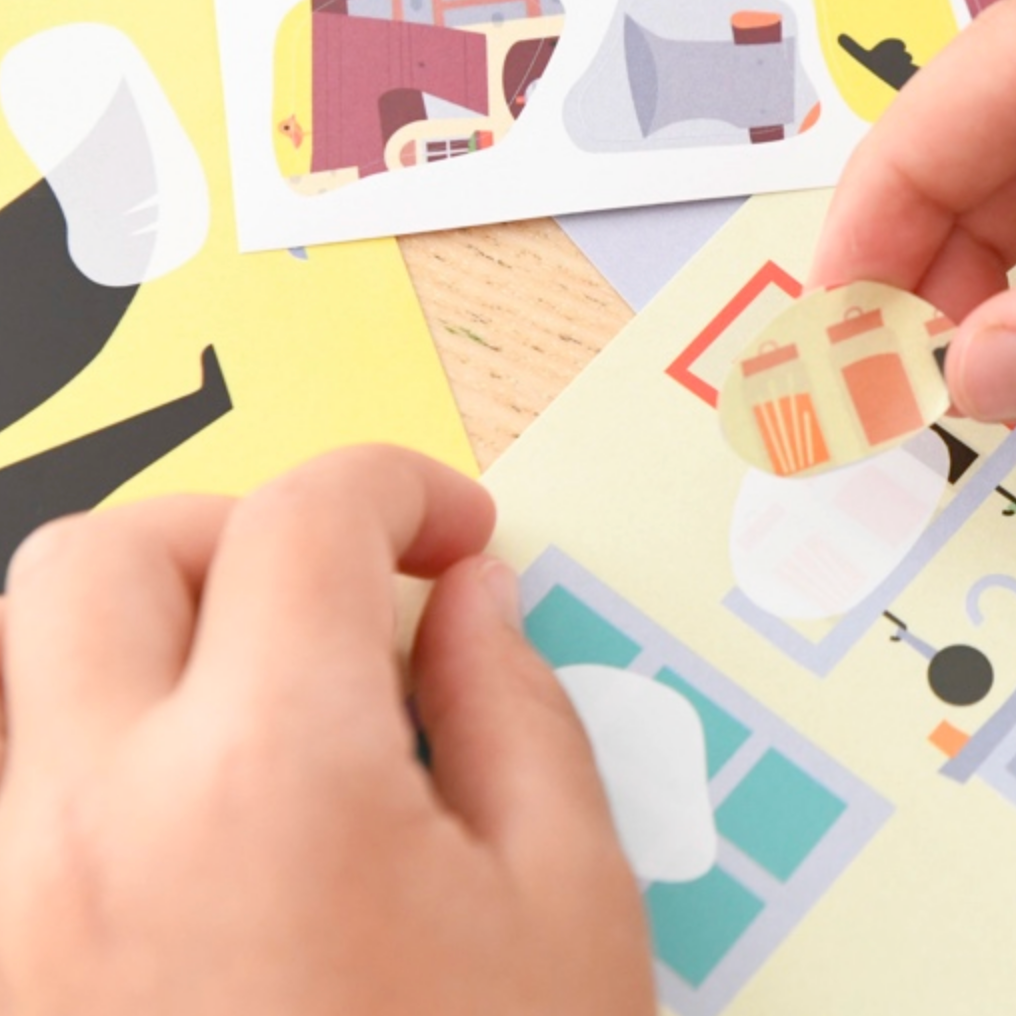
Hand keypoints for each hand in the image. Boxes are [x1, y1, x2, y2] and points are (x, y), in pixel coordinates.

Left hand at [0, 447, 653, 1015]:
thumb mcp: (567, 908)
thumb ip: (517, 708)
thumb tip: (473, 594)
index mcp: (269, 781)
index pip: (306, 518)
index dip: (400, 486)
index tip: (451, 532)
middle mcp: (88, 831)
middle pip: (99, 556)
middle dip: (234, 531)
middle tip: (335, 592)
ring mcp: (3, 921)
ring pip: (11, 676)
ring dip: (136, 635)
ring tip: (252, 697)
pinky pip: (4, 807)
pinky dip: (85, 760)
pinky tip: (186, 821)